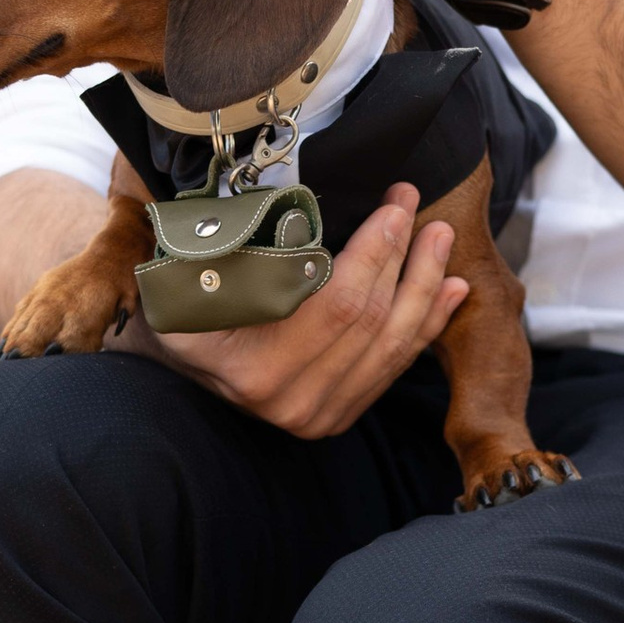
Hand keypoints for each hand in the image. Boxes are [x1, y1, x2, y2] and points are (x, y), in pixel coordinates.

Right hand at [151, 181, 464, 435]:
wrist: (173, 360)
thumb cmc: (176, 306)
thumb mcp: (181, 278)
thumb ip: (228, 253)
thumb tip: (283, 208)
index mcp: (254, 367)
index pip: (340, 301)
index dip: (377, 250)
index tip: (395, 203)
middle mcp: (289, 401)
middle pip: (373, 322)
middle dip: (407, 257)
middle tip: (418, 205)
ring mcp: (315, 417)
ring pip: (392, 347)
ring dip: (425, 288)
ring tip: (441, 240)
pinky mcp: (334, 418)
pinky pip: (392, 369)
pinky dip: (425, 327)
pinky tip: (450, 291)